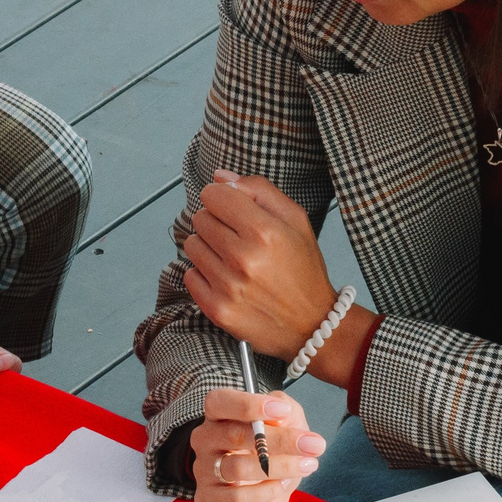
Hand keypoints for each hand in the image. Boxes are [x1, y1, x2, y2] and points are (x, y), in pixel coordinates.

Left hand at [182, 171, 339, 358]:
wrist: (311, 325)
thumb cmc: (303, 270)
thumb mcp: (296, 220)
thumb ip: (259, 190)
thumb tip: (220, 176)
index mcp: (265, 232)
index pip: (213, 195)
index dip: (222, 198)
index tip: (232, 209)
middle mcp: (244, 258)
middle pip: (200, 218)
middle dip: (216, 223)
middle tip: (238, 238)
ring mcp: (228, 286)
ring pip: (191, 245)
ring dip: (208, 248)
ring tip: (233, 259)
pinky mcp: (216, 309)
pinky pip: (189, 275)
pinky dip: (204, 275)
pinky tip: (227, 279)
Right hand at [190, 387, 325, 501]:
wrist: (270, 497)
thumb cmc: (273, 455)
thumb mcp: (289, 425)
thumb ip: (287, 411)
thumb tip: (283, 414)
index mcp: (219, 416)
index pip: (219, 402)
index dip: (248, 404)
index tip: (282, 411)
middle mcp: (206, 440)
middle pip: (235, 434)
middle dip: (280, 440)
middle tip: (312, 445)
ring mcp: (204, 471)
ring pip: (237, 467)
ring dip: (279, 467)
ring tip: (305, 466)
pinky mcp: (209, 501)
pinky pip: (237, 497)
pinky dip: (266, 492)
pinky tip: (281, 486)